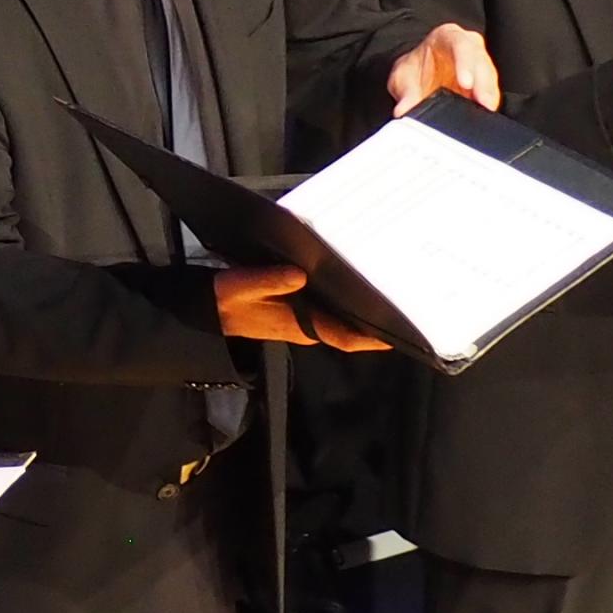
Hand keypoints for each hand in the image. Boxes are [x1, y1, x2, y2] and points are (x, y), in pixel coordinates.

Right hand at [212, 263, 384, 351]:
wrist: (208, 308)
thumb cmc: (225, 299)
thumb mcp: (241, 286)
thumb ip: (269, 280)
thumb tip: (300, 274)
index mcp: (299, 326)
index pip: (344, 337)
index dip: (372, 338)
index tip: (399, 334)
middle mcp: (307, 327)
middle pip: (350, 328)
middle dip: (375, 320)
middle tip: (404, 301)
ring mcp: (304, 320)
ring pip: (342, 319)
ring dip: (361, 309)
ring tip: (387, 287)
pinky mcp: (298, 311)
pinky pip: (331, 309)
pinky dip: (344, 299)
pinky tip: (353, 279)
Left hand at [387, 23, 500, 114]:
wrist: (417, 77)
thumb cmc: (415, 69)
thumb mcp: (403, 77)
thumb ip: (406, 92)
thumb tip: (404, 109)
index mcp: (448, 36)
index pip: (461, 44)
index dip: (465, 63)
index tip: (466, 83)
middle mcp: (469, 47)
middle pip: (481, 61)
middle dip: (483, 83)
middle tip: (483, 102)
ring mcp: (478, 65)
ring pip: (489, 77)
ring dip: (489, 95)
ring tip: (486, 109)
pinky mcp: (483, 83)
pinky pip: (489, 92)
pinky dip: (487, 102)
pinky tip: (485, 113)